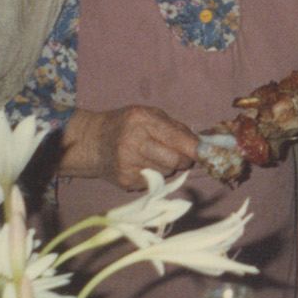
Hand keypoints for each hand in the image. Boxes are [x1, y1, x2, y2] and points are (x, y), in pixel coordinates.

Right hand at [58, 105, 199, 191]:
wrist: (90, 142)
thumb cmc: (124, 124)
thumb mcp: (147, 114)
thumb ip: (175, 127)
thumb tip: (201, 144)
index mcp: (142, 121)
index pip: (177, 138)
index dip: (195, 148)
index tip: (207, 153)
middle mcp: (134, 142)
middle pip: (176, 160)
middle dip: (184, 159)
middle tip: (180, 155)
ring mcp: (128, 164)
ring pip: (167, 172)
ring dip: (168, 166)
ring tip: (153, 156)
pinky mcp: (126, 181)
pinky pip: (154, 182)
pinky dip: (154, 175)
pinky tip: (142, 165)